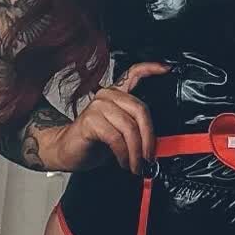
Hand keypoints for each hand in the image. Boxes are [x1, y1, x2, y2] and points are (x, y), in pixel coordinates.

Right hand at [41, 61, 170, 173]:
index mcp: (116, 94)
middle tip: (149, 156)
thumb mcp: (121, 134)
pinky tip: (123, 162)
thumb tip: (158, 142)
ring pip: (129, 128)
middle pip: (140, 110)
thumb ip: (137, 130)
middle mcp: (107, 96)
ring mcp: (98, 106)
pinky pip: (116, 138)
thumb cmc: (94, 141)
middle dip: (149, 138)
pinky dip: (123, 154)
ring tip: (136, 165)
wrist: (67, 150)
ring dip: (136, 152)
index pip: (134, 73)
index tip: (167, 69)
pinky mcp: (90, 120)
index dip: (151, 69)